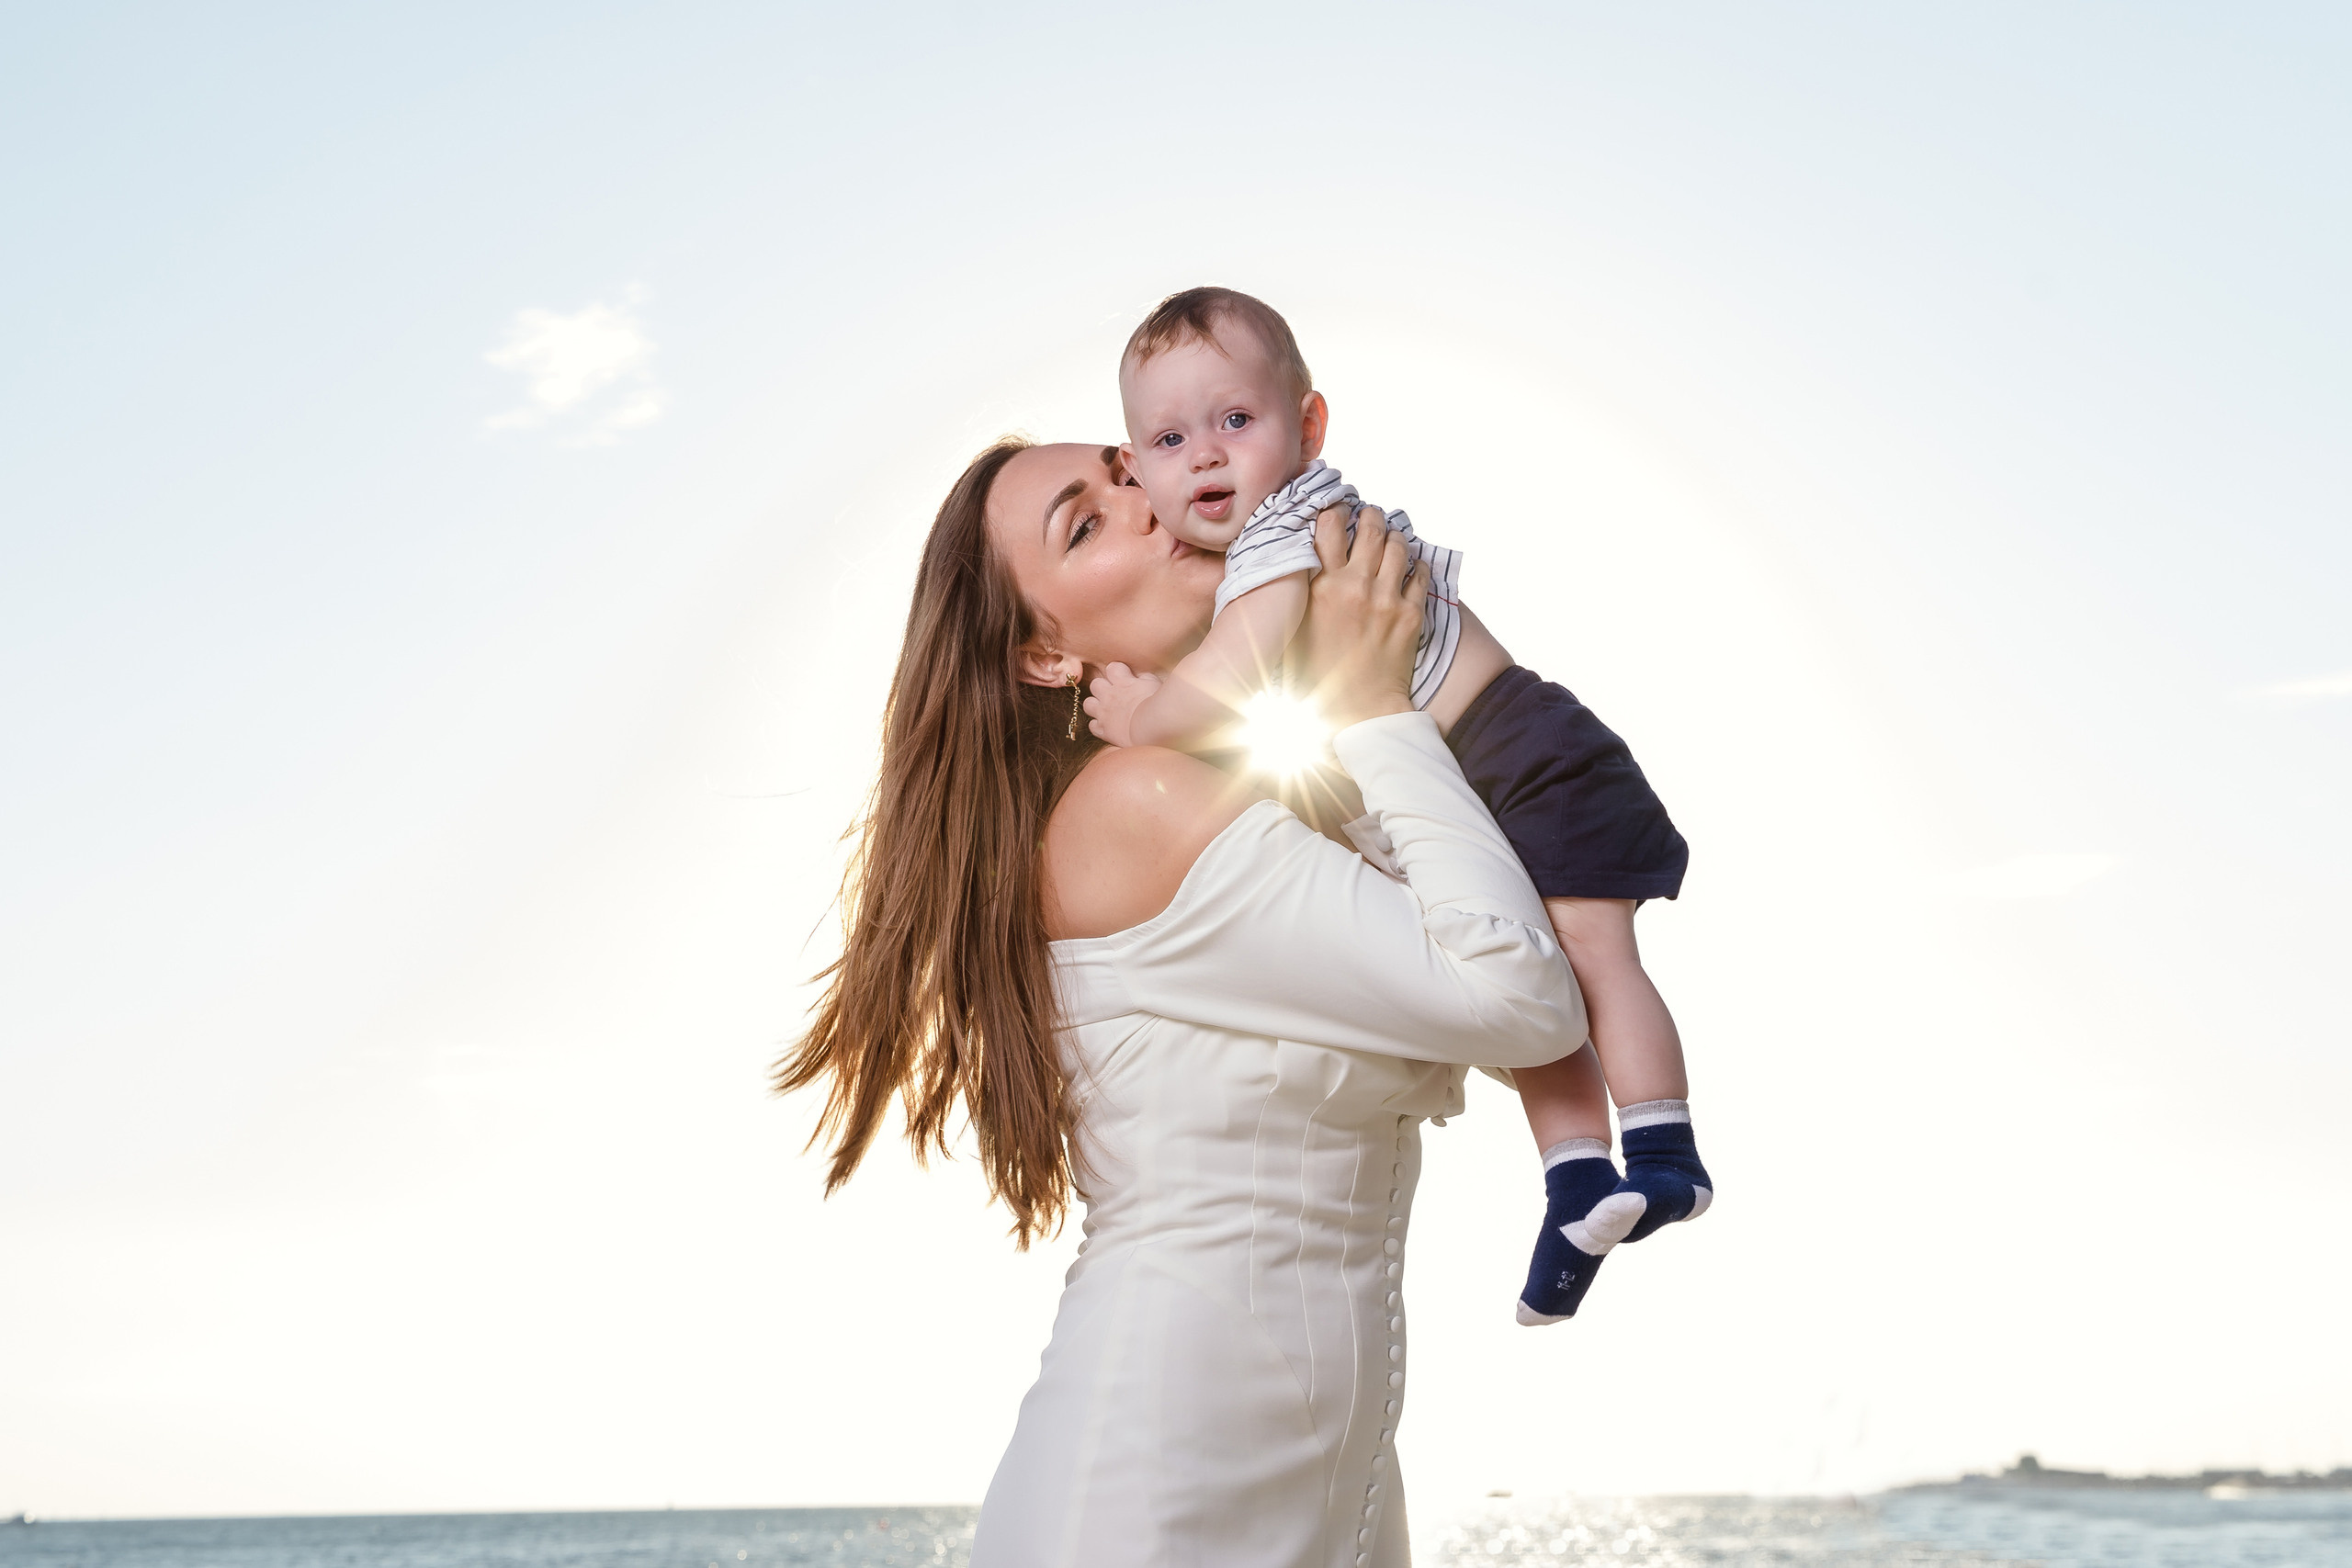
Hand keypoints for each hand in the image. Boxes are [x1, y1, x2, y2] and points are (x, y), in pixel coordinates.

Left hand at [1084, 662, 1161, 748]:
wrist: (1151, 726)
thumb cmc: (1158, 704)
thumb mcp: (1154, 683)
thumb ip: (1145, 677)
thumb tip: (1141, 676)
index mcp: (1123, 682)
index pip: (1112, 667)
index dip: (1117, 671)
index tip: (1125, 678)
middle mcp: (1110, 695)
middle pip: (1095, 684)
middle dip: (1102, 688)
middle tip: (1113, 695)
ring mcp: (1104, 713)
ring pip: (1088, 704)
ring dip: (1095, 706)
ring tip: (1106, 711)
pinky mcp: (1105, 730)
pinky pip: (1092, 726)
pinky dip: (1098, 726)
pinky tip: (1108, 727)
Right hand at [1291, 504, 1421, 729]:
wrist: (1358, 713)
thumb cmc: (1316, 681)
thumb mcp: (1291, 634)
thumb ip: (1291, 600)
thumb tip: (1288, 572)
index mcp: (1320, 587)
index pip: (1328, 526)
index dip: (1334, 511)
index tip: (1338, 510)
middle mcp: (1354, 585)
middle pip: (1369, 528)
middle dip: (1371, 516)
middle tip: (1371, 515)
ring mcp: (1386, 598)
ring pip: (1397, 545)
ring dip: (1395, 536)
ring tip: (1392, 536)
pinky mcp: (1411, 615)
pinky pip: (1420, 574)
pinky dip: (1417, 564)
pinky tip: (1412, 564)